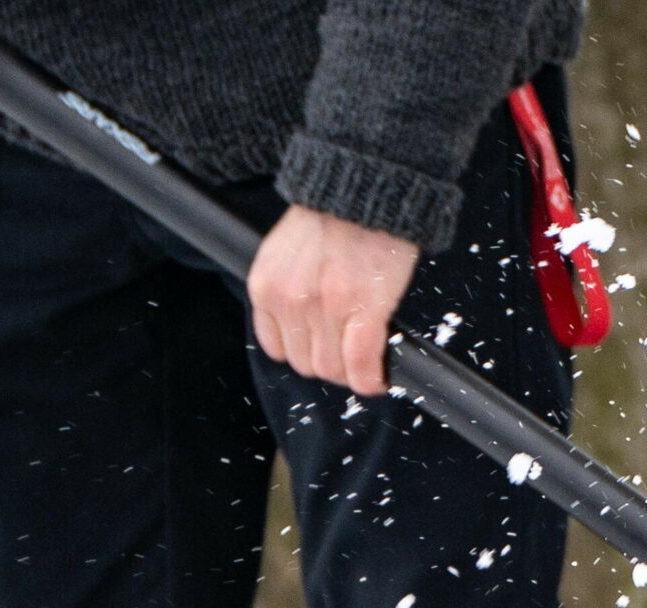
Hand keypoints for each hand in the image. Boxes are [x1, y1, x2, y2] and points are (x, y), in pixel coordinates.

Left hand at [247, 206, 419, 395]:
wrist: (364, 188)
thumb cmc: (334, 214)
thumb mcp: (286, 251)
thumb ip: (287, 288)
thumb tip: (306, 325)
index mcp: (266, 286)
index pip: (278, 349)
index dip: (306, 354)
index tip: (326, 349)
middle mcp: (289, 300)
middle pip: (307, 365)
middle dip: (332, 365)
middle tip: (353, 354)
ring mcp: (325, 309)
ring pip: (333, 371)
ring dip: (353, 373)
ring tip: (368, 360)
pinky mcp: (362, 311)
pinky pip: (361, 366)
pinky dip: (371, 379)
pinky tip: (380, 376)